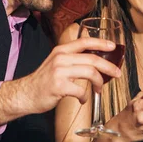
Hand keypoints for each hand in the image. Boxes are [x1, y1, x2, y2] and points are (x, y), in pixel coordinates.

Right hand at [0, 37, 122, 118]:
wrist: (25, 94)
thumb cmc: (43, 81)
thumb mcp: (56, 62)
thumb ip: (72, 58)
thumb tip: (94, 60)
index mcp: (61, 50)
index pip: (85, 42)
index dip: (101, 43)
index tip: (113, 46)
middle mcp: (61, 58)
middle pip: (92, 59)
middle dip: (108, 67)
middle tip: (117, 73)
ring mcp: (59, 71)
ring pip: (90, 73)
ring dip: (99, 83)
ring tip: (99, 90)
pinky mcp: (59, 86)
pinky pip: (81, 91)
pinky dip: (85, 97)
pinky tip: (82, 100)